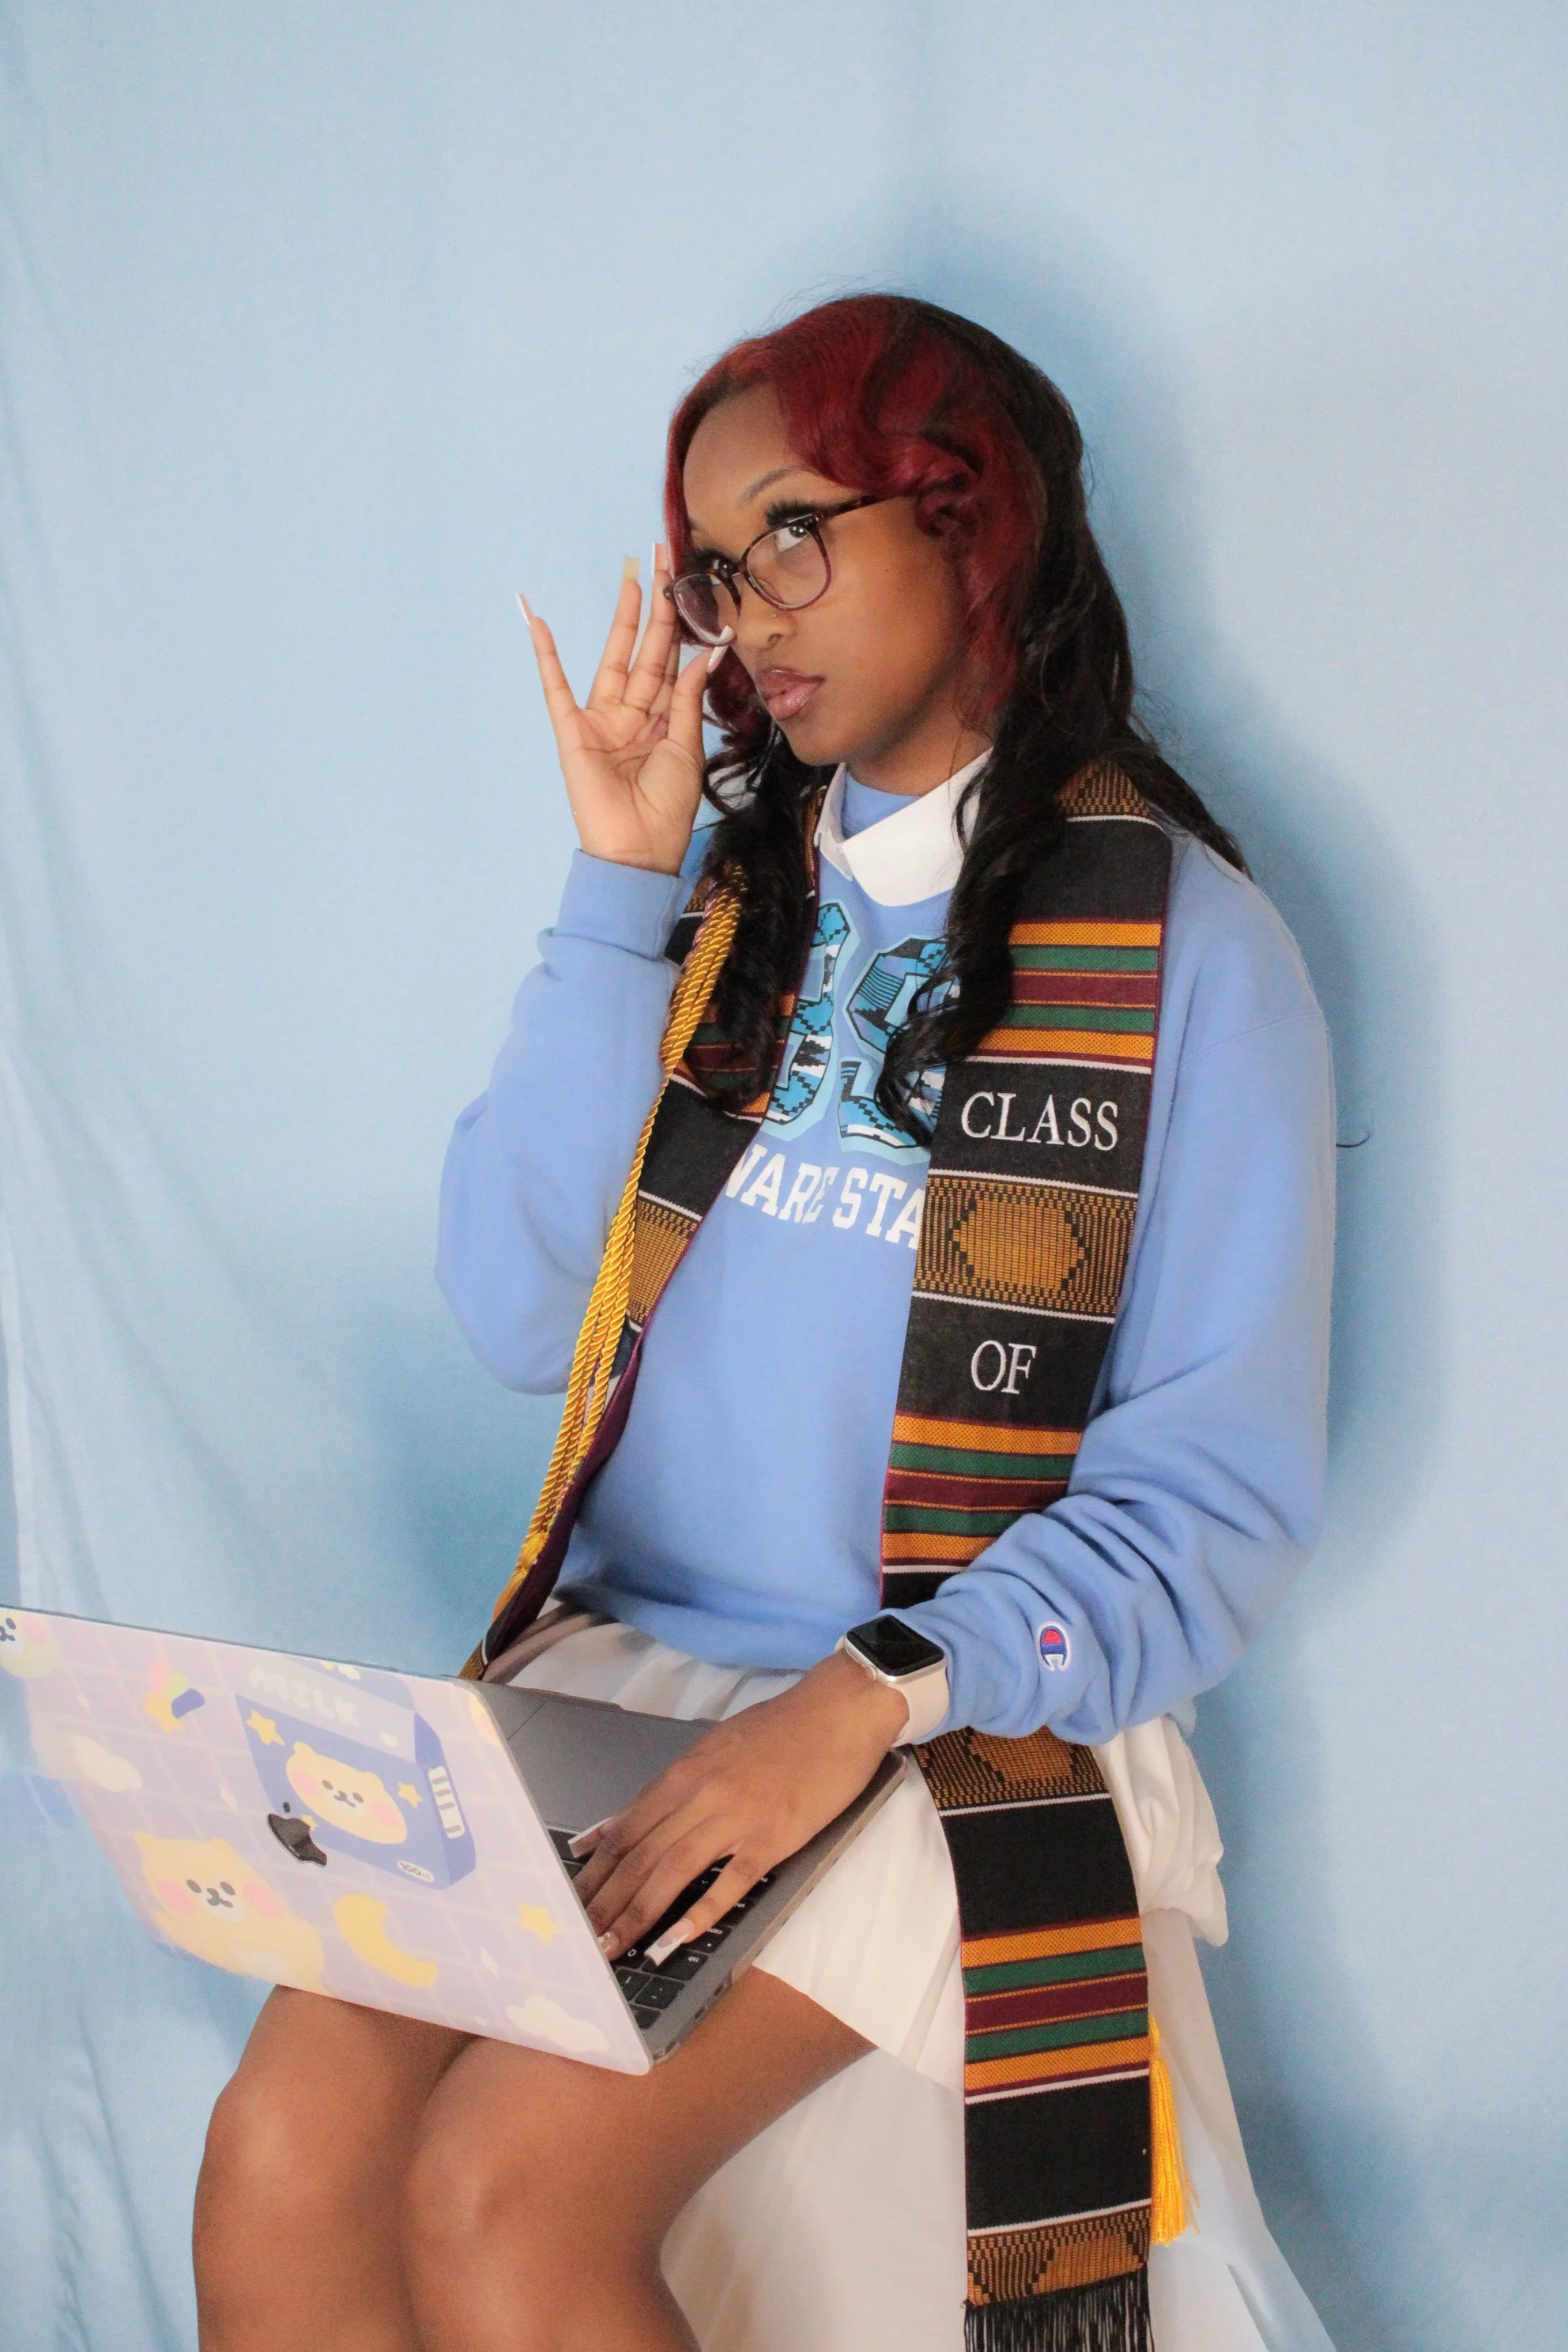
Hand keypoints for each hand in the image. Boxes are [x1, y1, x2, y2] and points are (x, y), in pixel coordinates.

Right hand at [521, 551, 720, 876]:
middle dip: (656, 609)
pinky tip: (538, 623)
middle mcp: (634, 714)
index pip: (673, 663)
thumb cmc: (666, 808)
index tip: (688, 586)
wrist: (638, 850)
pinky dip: (547, 657)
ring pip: (613, 660)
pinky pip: (557, 688)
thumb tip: (706, 653)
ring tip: (629, 580)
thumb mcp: (686, 748)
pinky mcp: (573, 731)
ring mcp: (602, 720)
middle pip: (646, 652)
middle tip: (664, 563)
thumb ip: (688, 699)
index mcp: (664, 720)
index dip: (681, 625)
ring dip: (621, 621)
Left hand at [571, 1651, 909, 1962]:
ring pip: (673, 1869)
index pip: (625, 1830)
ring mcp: (737, 1816)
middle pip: (640, 1855)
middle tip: (582, 1941)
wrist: (838, 1711)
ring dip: (639, 1914)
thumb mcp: (714, 1748)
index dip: (595, 1872)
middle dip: (605, 1903)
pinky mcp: (775, 1836)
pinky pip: (732, 1880)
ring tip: (615, 1948)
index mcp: (684, 1773)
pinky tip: (679, 1938)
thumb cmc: (779, 1730)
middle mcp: (701, 1794)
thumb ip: (672, 1789)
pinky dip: (702, 1911)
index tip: (571, 1903)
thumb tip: (627, 1823)